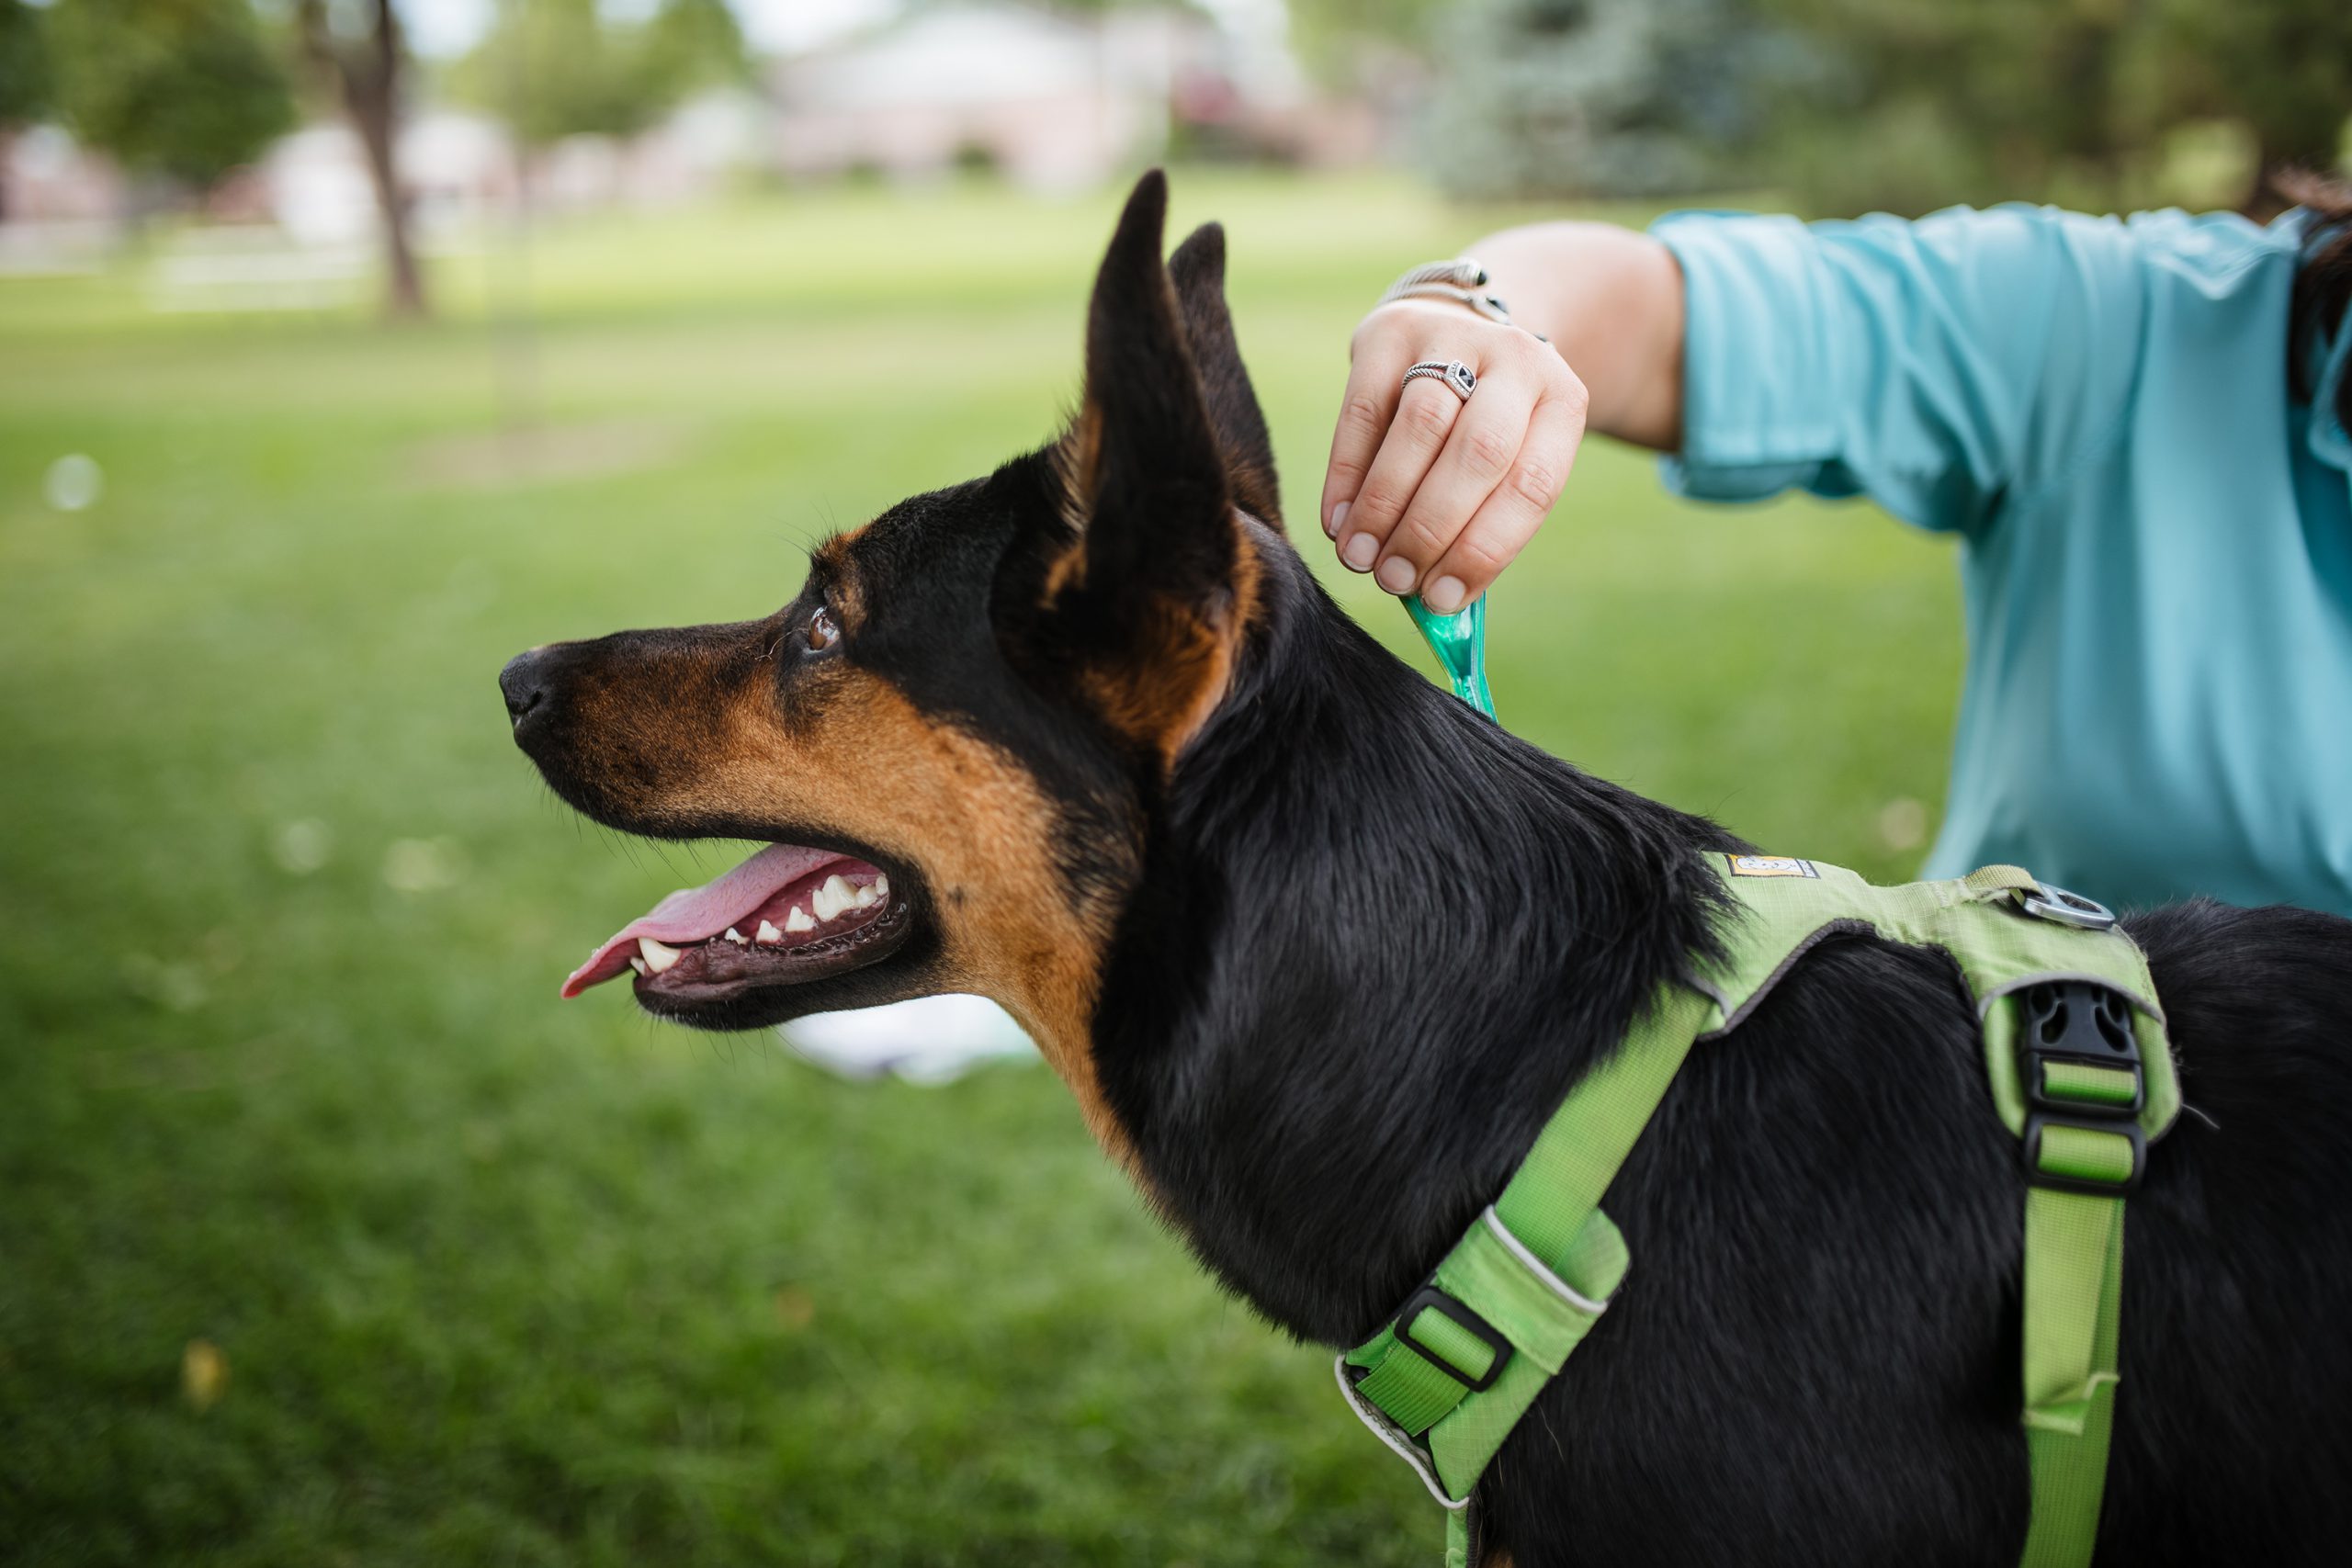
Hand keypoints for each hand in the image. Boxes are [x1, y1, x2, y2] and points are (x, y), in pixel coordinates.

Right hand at [1318, 300, 1588, 613]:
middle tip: (1393, 581)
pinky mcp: (1393, 331)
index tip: (1440, 599)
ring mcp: (1455, 337)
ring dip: (1384, 504)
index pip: (1531, 485)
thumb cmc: (1482, 430)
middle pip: (1477, 452)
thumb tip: (1432, 600)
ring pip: (1420, 426)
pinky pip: (1364, 409)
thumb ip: (1479, 525)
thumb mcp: (1507, 466)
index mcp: (1563, 402)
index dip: (1484, 549)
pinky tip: (1337, 521)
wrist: (1459, 335)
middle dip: (1430, 528)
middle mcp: (1518, 359)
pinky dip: (1347, 473)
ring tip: (1360, 558)